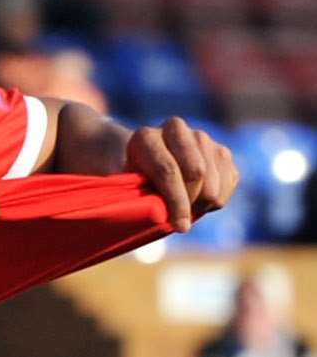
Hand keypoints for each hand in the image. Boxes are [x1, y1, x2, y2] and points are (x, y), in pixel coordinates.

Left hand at [126, 117, 238, 232]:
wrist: (149, 164)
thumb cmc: (135, 182)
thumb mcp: (127, 188)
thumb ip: (140, 198)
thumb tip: (159, 214)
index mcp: (145, 137)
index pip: (167, 169)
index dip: (176, 202)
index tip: (179, 226)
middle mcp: (175, 129)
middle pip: (196, 171)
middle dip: (191, 202)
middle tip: (181, 220)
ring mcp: (201, 137)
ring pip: (214, 181)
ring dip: (203, 204)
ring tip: (186, 209)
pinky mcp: (221, 151)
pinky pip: (229, 184)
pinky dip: (217, 201)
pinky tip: (198, 200)